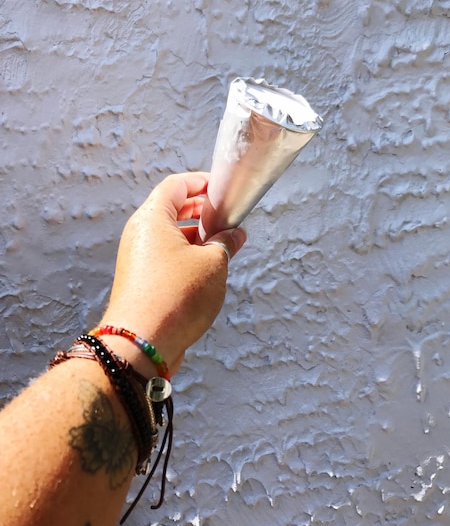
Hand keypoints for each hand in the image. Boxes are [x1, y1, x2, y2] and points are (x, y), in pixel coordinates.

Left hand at [100, 172, 245, 374]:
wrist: (141, 343)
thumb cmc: (177, 296)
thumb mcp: (212, 264)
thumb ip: (226, 243)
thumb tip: (235, 235)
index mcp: (152, 219)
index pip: (176, 185)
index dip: (200, 182)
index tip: (222, 188)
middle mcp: (140, 234)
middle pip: (171, 209)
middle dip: (201, 210)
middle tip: (226, 216)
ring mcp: (138, 258)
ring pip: (170, 235)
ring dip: (197, 235)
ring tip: (223, 245)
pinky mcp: (141, 280)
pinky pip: (165, 256)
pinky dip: (187, 254)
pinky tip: (208, 269)